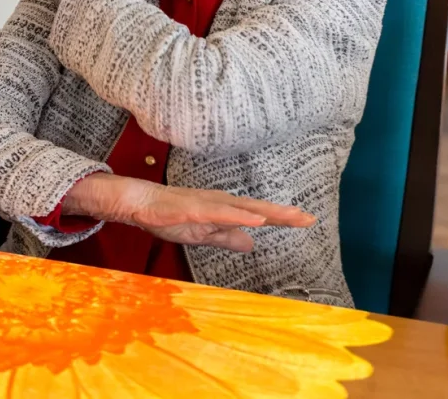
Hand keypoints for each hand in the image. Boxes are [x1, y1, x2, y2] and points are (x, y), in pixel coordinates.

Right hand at [65, 174, 314, 252]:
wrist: (138, 203)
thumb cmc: (169, 214)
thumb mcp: (203, 233)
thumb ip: (227, 237)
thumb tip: (252, 243)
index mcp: (223, 209)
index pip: (257, 214)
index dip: (281, 217)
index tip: (307, 220)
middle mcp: (220, 202)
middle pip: (256, 209)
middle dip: (283, 214)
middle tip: (308, 218)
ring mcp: (206, 204)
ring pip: (242, 209)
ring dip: (266, 213)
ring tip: (289, 217)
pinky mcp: (193, 208)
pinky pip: (219, 214)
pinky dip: (238, 217)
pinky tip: (254, 220)